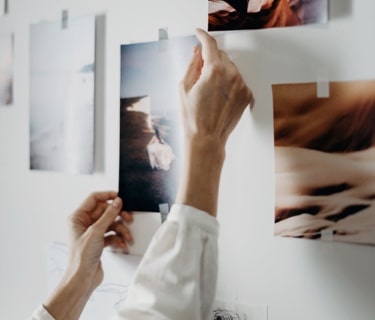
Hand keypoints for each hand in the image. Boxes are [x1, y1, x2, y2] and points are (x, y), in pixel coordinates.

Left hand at [67, 191, 132, 287]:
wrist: (82, 279)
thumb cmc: (81, 257)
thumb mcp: (96, 232)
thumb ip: (108, 215)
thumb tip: (117, 201)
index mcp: (78, 217)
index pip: (94, 198)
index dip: (108, 196)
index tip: (120, 197)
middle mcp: (84, 223)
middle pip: (105, 211)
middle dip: (118, 216)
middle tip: (128, 218)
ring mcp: (92, 233)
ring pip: (111, 223)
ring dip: (121, 230)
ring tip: (127, 237)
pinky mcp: (99, 241)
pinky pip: (112, 234)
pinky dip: (118, 238)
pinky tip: (121, 245)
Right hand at [179, 28, 252, 146]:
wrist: (207, 139)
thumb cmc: (193, 117)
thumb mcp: (184, 87)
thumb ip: (192, 64)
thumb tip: (197, 51)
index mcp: (214, 71)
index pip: (210, 44)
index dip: (202, 36)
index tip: (199, 33)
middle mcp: (232, 75)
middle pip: (221, 56)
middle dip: (210, 59)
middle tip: (200, 74)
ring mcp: (242, 86)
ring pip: (231, 68)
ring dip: (221, 71)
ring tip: (210, 91)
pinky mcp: (247, 95)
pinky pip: (238, 80)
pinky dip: (230, 83)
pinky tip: (219, 96)